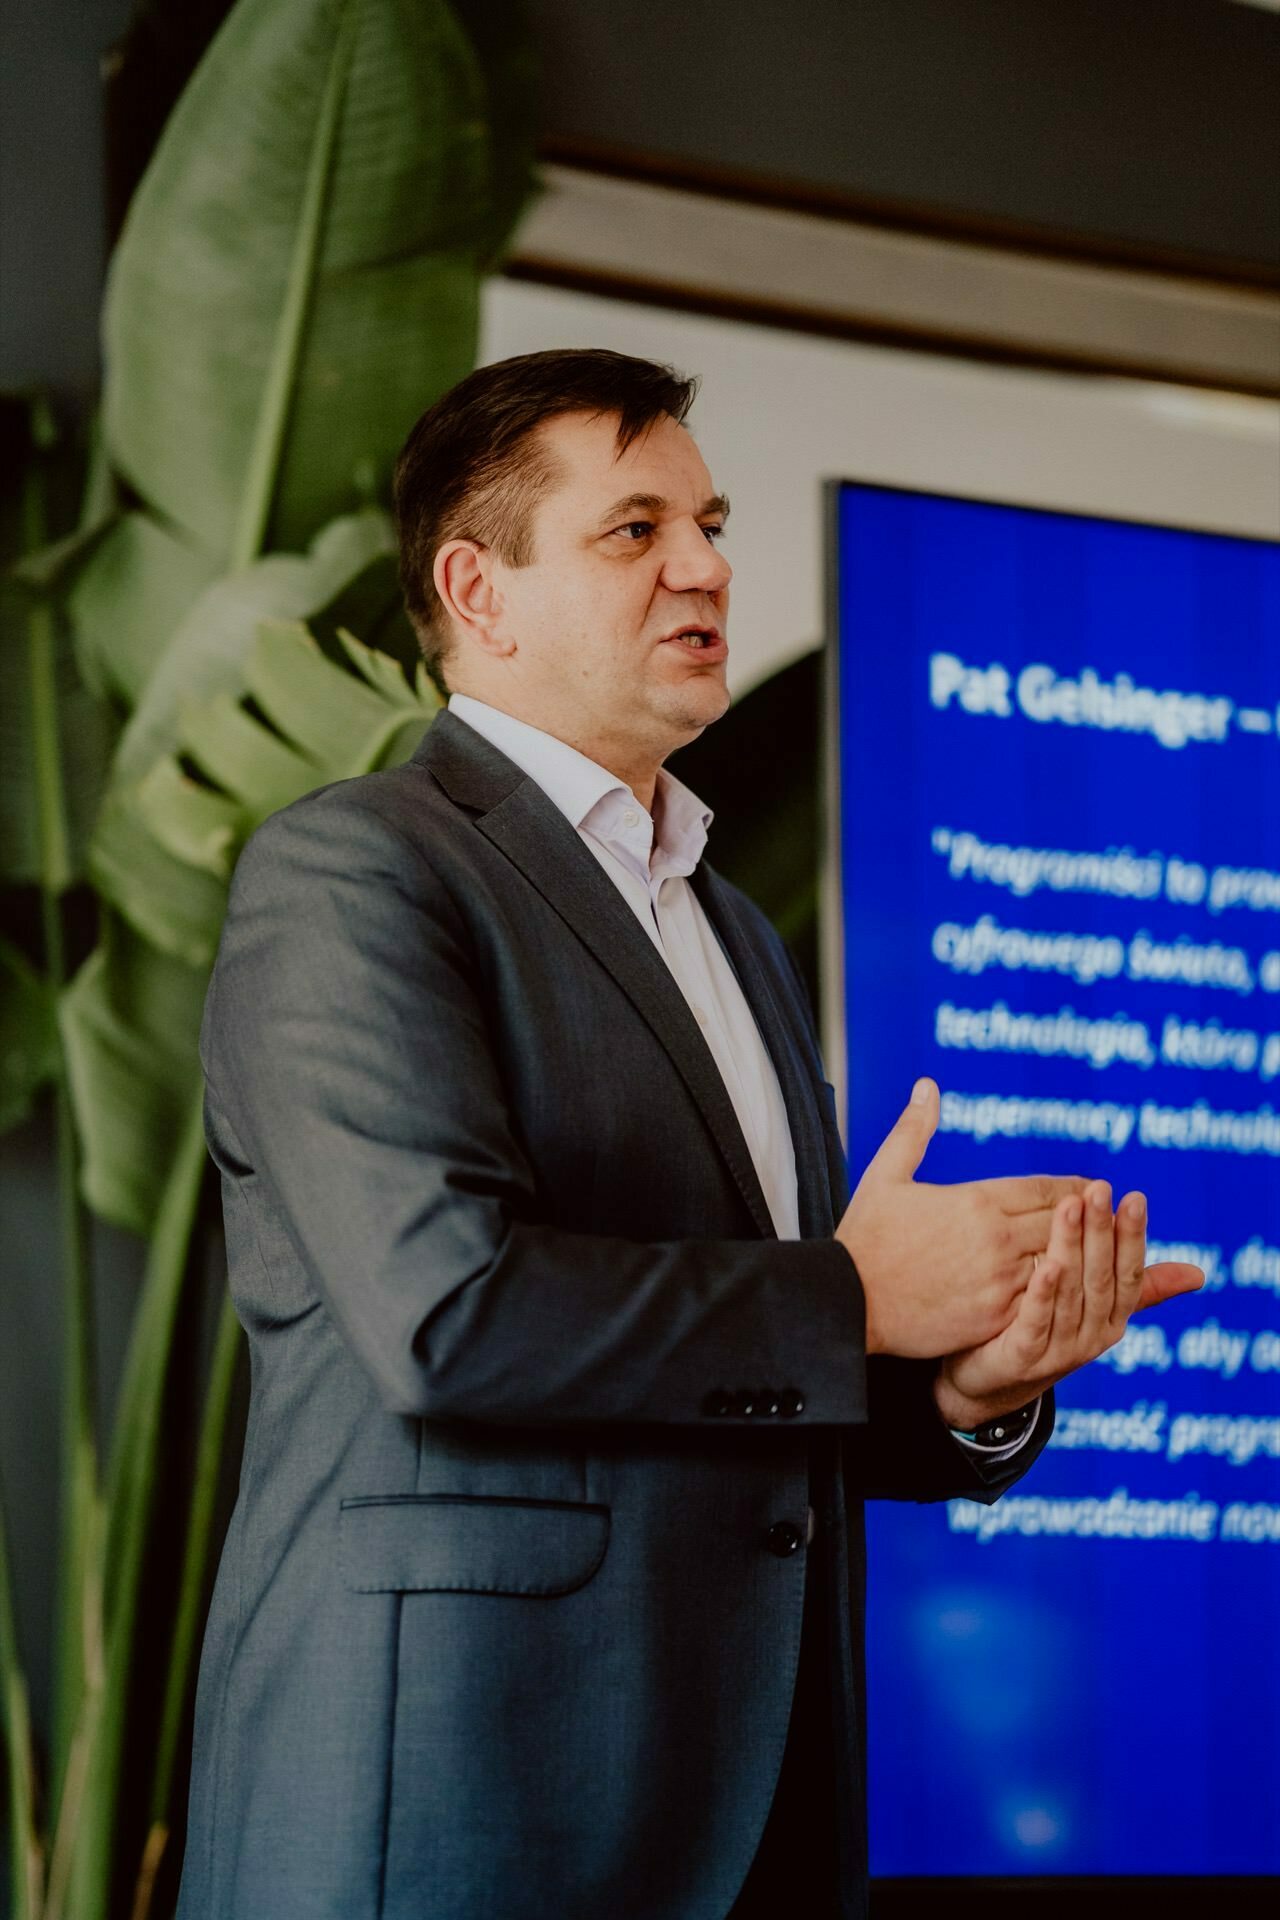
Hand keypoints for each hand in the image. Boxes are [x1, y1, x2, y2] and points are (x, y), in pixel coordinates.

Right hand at [836, 1078, 1089, 1357]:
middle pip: (1063, 1223)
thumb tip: (928, 1086)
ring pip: (1063, 1263)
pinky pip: (1046, 1304)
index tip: (1093, 1187)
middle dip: (1089, 1218)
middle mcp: (997, 1239)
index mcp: (976, 1201)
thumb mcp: (885, 1175)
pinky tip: (1077, 1294)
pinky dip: (1065, 1295)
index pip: (1045, 1189)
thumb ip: (914, 1130)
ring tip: (1106, 1254)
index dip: (1075, 1188)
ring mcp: (1001, 1282)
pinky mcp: (997, 1320)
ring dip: (1085, 1256)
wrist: (847, 1302)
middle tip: (1113, 1215)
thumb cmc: (865, 1238)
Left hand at [932, 1179, 1205, 1428]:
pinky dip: (1043, 1294)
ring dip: (1070, 1248)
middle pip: (1100, 1279)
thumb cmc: (1046, 1330)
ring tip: (1070, 1207)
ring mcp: (1059, 1351)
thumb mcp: (1094, 1308)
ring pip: (1070, 1294)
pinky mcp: (1024, 1359)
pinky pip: (1035, 1322)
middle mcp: (1092, 1337)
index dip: (1132, 1237)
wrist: (989, 1382)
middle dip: (1101, 1232)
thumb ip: (1139, 1287)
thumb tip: (1199, 1274)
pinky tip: (1046, 1264)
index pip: (1128, 1274)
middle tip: (1100, 1189)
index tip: (1134, 1197)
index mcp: (1112, 1320)